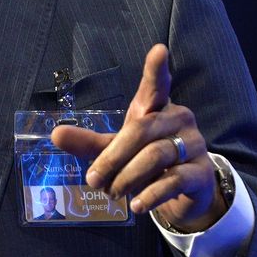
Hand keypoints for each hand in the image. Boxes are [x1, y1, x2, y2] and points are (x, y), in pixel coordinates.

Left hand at [50, 43, 225, 231]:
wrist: (184, 194)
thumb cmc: (148, 162)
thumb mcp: (116, 151)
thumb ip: (89, 143)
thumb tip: (55, 134)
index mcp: (156, 108)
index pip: (157, 85)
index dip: (157, 69)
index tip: (159, 50)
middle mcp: (178, 120)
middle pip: (142, 130)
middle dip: (113, 156)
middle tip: (93, 180)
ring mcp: (193, 145)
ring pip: (157, 156)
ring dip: (128, 177)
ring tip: (112, 194)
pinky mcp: (201, 173)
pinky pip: (175, 180)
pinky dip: (151, 195)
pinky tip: (137, 206)